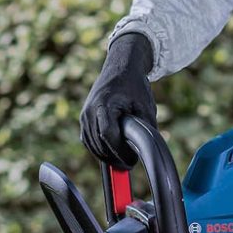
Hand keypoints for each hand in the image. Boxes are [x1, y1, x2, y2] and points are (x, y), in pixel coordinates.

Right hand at [80, 33, 156, 168]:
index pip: (107, 135)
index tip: (132, 160)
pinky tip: (113, 152)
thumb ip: (146, 130)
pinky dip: (100, 149)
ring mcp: (84, 115)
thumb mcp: (146, 107)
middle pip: (99, 144)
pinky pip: (88, 140)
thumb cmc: (134, 87)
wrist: (120, 68)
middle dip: (115, 157)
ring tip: (124, 160)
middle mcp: (90, 111)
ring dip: (107, 155)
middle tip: (130, 164)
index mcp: (104, 105)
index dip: (120, 152)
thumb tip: (148, 152)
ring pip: (92, 145)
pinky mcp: (83, 118)